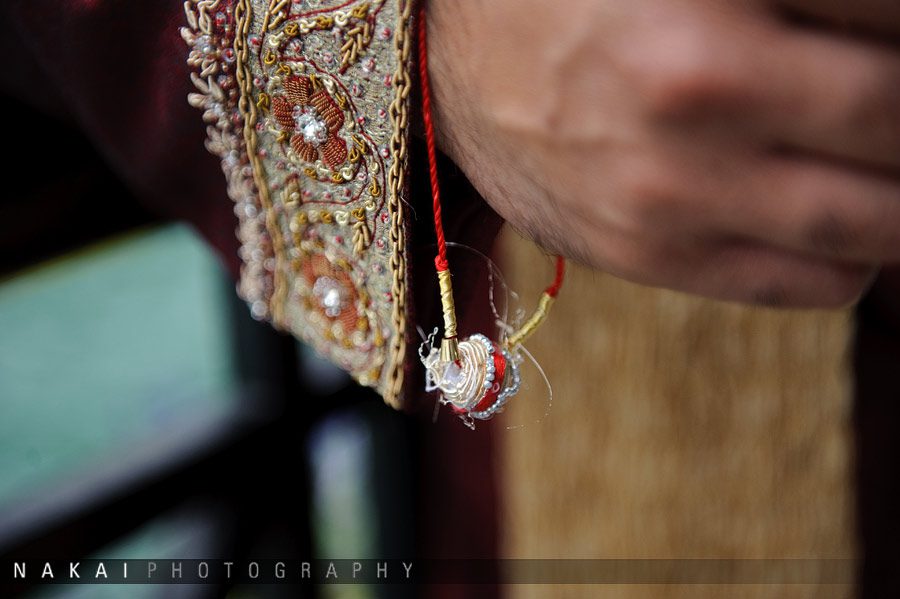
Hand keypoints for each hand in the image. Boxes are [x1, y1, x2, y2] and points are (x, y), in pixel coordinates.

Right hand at [426, 0, 899, 306]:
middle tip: (895, 104)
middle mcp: (693, 86)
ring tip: (885, 164)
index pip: (894, 16)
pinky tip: (834, 211)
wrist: (453, 59)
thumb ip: (796, 0)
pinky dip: (854, 253)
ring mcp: (670, 187)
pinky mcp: (647, 253)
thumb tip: (888, 40)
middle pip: (897, 117)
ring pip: (877, 221)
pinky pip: (810, 281)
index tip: (891, 46)